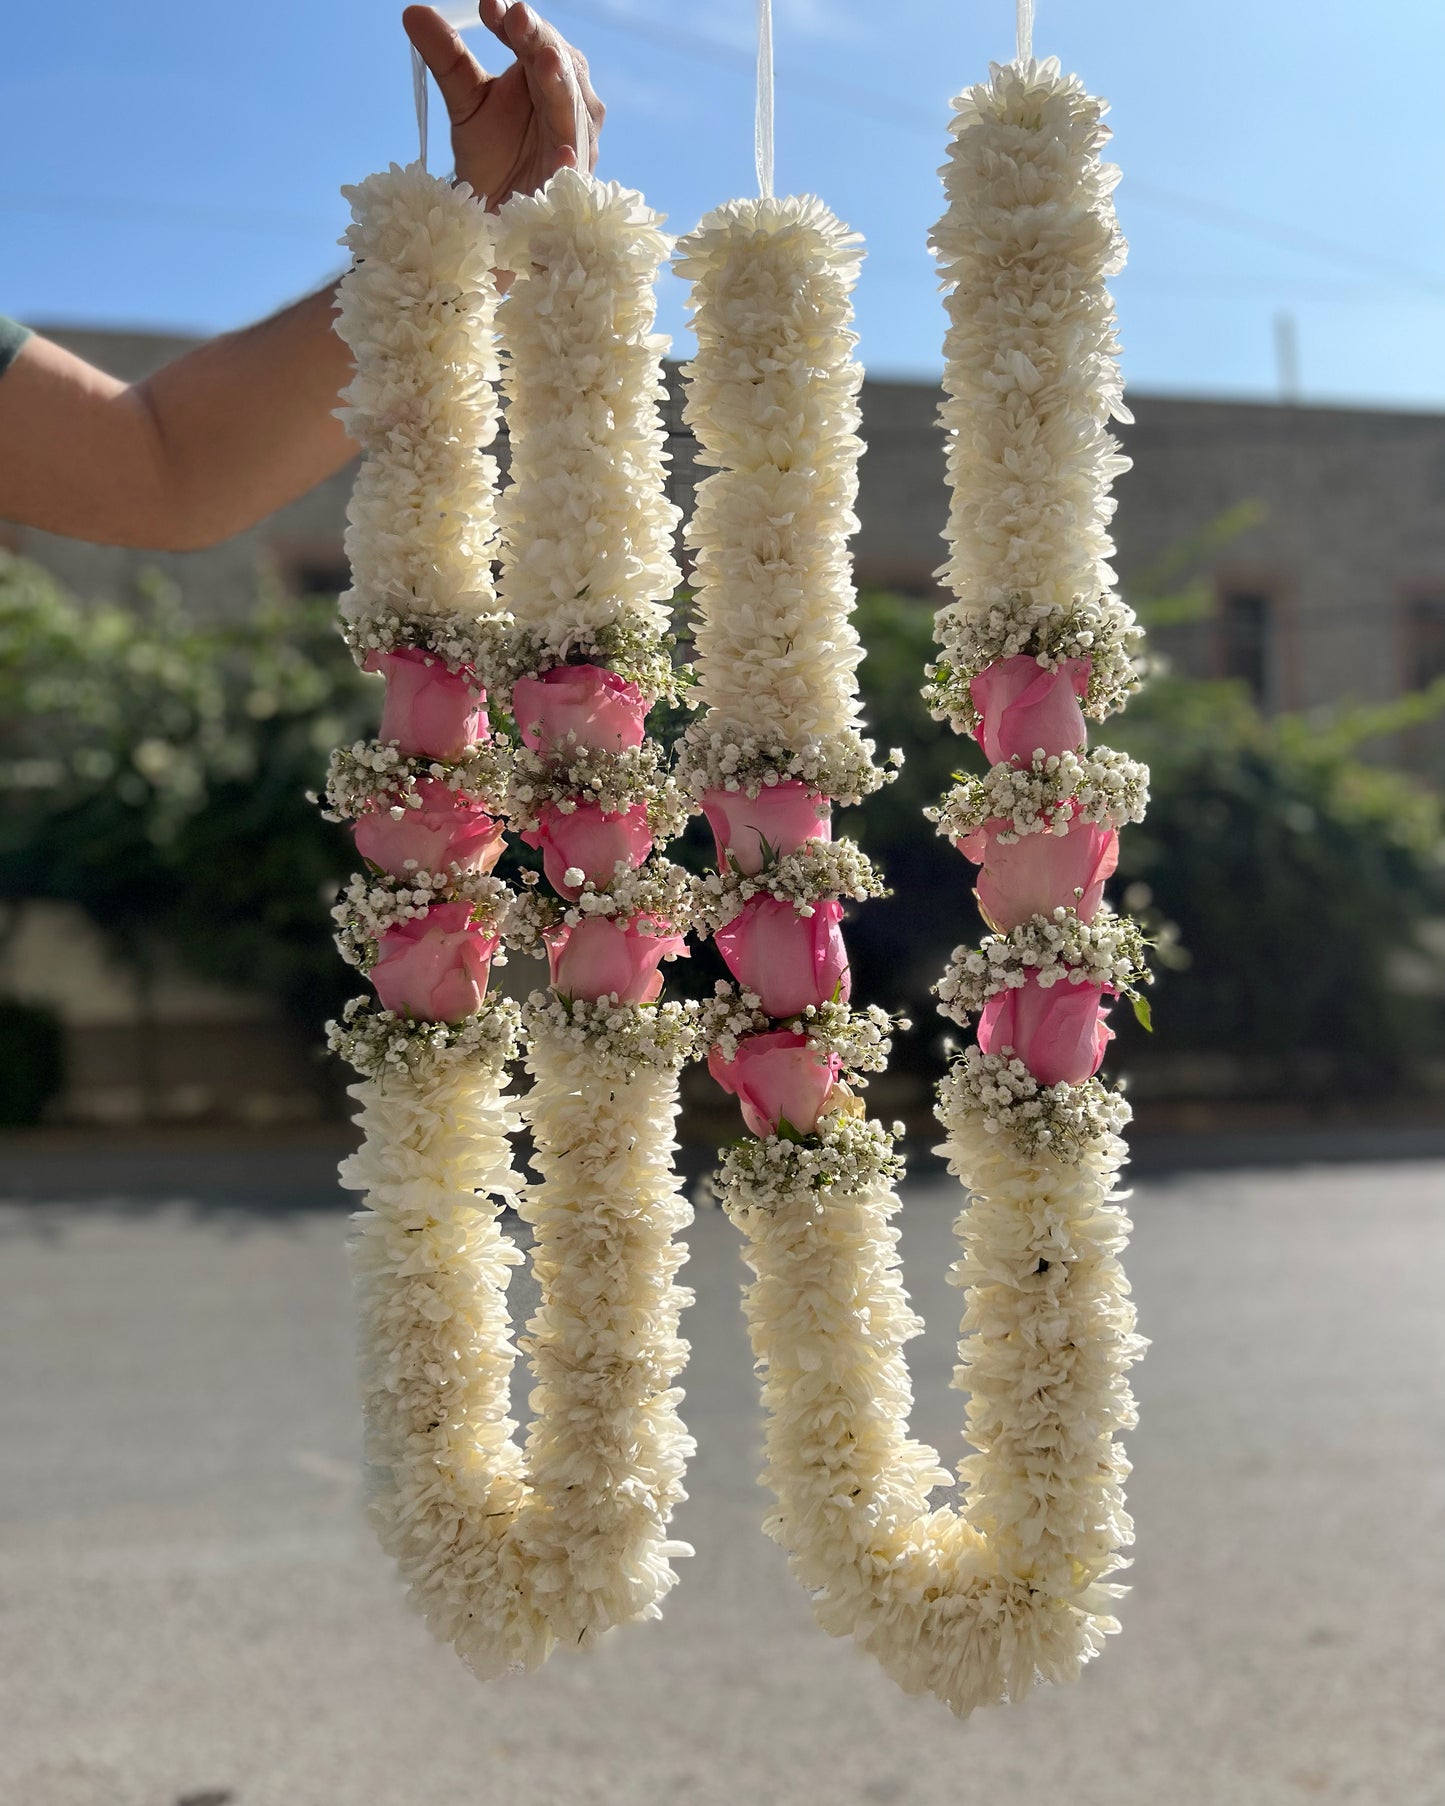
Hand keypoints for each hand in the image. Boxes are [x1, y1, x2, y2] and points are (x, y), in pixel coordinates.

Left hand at [402, 2, 603, 209]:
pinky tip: (564, 155)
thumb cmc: (491, 149)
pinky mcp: (573, 179)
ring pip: (570, 106)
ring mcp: (574, 136)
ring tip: (546, 62)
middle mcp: (565, 96)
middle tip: (517, 17)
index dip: (513, 21)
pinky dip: (570, 162)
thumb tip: (411, 12)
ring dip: (560, 86)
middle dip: (538, 39)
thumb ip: (445, 57)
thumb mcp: (464, 99)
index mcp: (540, 69)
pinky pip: (574, 168)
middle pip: (557, 61)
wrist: (495, 207)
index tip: (487, 5)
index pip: (530, 36)